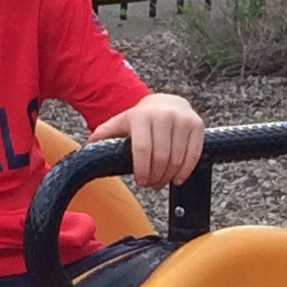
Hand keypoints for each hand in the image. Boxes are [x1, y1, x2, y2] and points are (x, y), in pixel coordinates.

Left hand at [89, 93, 204, 188]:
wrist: (168, 102)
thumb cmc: (142, 118)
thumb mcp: (122, 122)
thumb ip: (106, 133)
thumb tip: (89, 145)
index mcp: (142, 116)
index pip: (143, 149)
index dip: (142, 169)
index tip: (141, 181)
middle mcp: (164, 115)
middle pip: (161, 157)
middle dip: (155, 176)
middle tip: (151, 184)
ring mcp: (183, 120)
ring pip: (177, 159)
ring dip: (169, 176)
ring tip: (162, 181)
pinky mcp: (197, 126)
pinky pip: (193, 155)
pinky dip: (185, 171)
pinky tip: (177, 178)